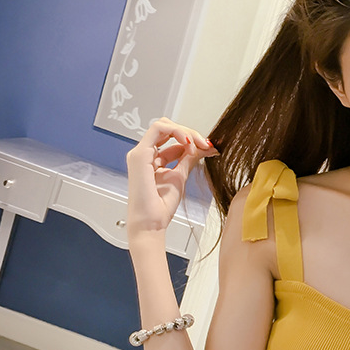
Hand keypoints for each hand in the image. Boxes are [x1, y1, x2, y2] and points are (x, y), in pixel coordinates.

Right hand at [126, 117, 216, 238]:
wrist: (152, 223)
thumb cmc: (161, 206)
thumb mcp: (180, 176)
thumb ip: (188, 159)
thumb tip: (203, 148)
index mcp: (153, 159)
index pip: (172, 137)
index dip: (192, 138)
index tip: (208, 147)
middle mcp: (145, 154)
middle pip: (168, 129)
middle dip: (190, 133)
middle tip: (206, 144)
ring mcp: (140, 153)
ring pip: (164, 125)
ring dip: (186, 132)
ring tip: (199, 146)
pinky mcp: (140, 155)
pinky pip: (158, 129)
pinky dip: (178, 132)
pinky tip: (189, 144)